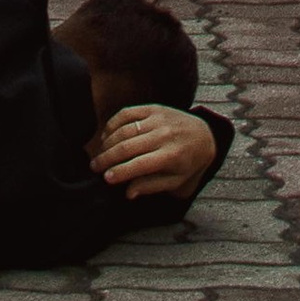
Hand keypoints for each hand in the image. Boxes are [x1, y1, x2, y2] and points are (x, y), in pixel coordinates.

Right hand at [88, 104, 218, 199]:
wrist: (204, 135)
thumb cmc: (189, 163)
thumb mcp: (177, 182)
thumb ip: (152, 186)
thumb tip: (128, 192)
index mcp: (171, 156)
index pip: (139, 165)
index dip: (120, 172)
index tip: (105, 178)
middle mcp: (163, 135)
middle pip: (128, 146)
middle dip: (107, 157)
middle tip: (94, 166)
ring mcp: (157, 118)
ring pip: (125, 129)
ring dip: (107, 142)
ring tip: (99, 154)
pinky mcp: (153, 108)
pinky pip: (127, 113)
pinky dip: (113, 124)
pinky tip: (106, 135)